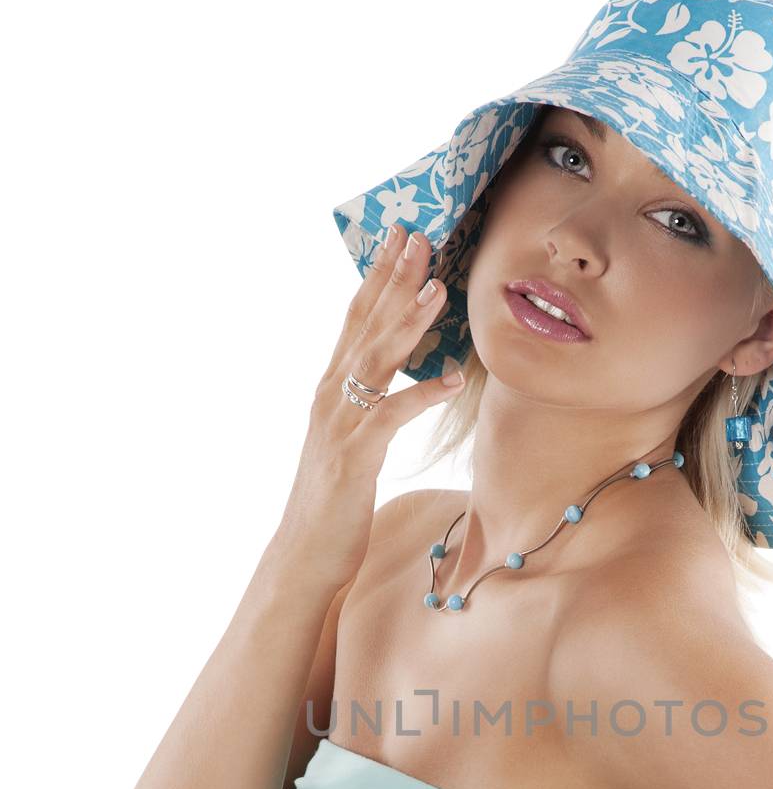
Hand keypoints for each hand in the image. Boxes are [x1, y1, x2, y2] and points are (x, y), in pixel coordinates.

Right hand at [272, 223, 464, 593]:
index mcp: (330, 388)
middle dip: (393, 279)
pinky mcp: (354, 455)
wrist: (305, 553)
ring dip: (408, 323)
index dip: (377, 275)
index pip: (355, 318)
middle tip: (419, 236)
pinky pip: (391, 416)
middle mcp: (330, 396)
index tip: (400, 236)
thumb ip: (369, 405)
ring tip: (438, 289)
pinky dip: (422, 395)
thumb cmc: (334, 500)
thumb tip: (397, 380)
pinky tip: (451, 380)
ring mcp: (339, 423)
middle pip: (364, 325)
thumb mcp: (351, 440)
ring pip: (376, 361)